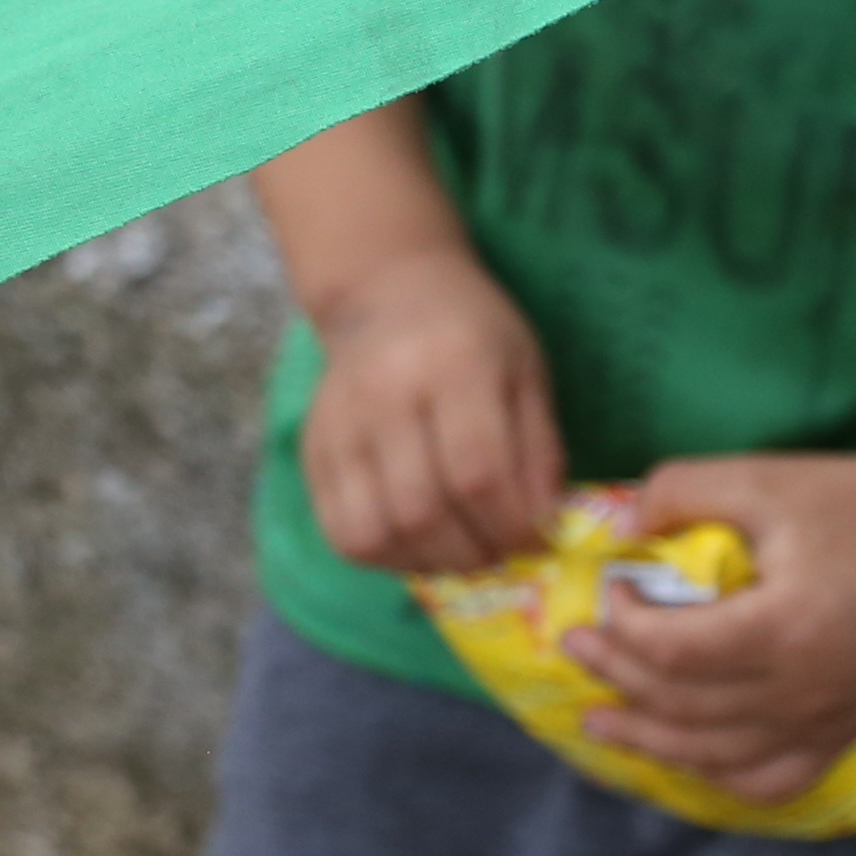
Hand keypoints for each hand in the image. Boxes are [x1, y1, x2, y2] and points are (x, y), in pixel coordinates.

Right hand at [298, 248, 560, 575]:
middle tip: (498, 553)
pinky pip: (342, 533)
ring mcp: (339, 424)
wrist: (388, 292)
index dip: (512, 524)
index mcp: (453, 364)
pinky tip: (419, 545)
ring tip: (460, 552)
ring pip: (375, 532)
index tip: (534, 539)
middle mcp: (386, 393)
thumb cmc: (473, 334)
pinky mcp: (313, 449)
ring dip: (427, 563)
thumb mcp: (526, 372)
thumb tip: (543, 527)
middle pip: (423, 509)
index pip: (478, 471)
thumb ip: (539, 449)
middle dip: (472, 552)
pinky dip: (385, 558)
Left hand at [562, 450, 855, 807]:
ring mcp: (828, 724)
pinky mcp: (843, 734)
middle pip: (685, 708)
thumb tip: (622, 530)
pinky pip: (768, 782)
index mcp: (786, 627)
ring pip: (716, 757)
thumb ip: (682, 490)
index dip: (625, 628)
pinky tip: (681, 756)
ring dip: (649, 741)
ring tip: (598, 720)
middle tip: (575, 649)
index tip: (610, 591)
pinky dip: (717, 777)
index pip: (676, 653)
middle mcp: (807, 691)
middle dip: (618, 678)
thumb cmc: (846, 501)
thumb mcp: (759, 476)